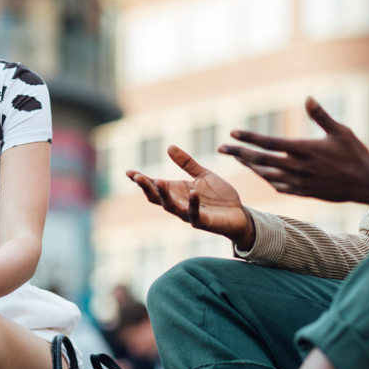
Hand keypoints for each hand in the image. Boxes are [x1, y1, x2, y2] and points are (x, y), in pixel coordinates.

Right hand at [126, 145, 255, 249]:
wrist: (239, 214)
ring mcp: (189, 214)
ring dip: (164, 195)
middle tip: (138, 177)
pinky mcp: (203, 222)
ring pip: (171, 206)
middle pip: (157, 197)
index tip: (128, 172)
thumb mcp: (202, 174)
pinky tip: (192, 192)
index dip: (141, 180)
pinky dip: (192, 204)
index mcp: (177, 192)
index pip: (154, 186)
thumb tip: (169, 147)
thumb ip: (186, 163)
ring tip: (159, 181)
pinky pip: (195, 213)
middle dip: (147, 188)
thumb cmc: (219, 196)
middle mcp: (179, 204)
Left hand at [220, 97, 368, 208]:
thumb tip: (308, 97)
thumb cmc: (355, 154)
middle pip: (261, 160)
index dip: (249, 138)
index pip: (270, 143)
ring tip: (238, 158)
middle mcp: (298, 167)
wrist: (367, 184)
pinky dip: (266, 179)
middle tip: (221, 148)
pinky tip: (260, 173)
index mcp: (305, 150)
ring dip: (250, 166)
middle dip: (239, 153)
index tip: (232, 133)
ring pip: (267, 175)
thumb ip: (321, 116)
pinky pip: (278, 187)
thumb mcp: (341, 131)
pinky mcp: (304, 192)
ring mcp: (300, 182)